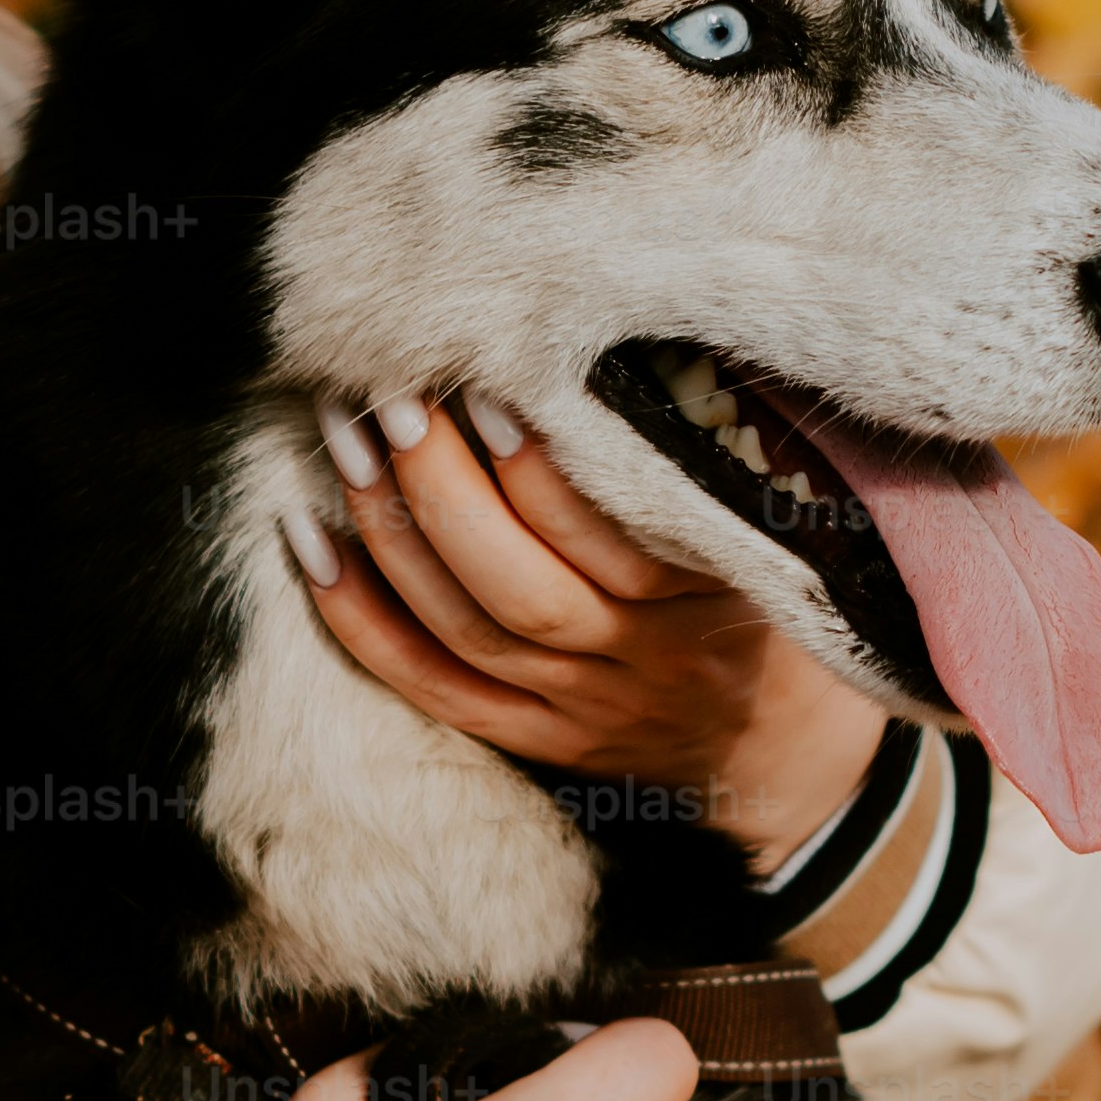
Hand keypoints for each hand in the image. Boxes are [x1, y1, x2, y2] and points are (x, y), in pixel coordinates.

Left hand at [293, 391, 892, 873]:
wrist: (790, 760)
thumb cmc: (773, 606)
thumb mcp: (778, 530)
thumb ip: (708, 456)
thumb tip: (623, 341)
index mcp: (708, 599)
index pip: (611, 533)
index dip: (540, 465)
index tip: (490, 382)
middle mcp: (638, 662)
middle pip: (520, 589)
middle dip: (442, 491)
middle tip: (390, 399)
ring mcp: (580, 709)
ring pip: (468, 631)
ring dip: (390, 535)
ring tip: (343, 439)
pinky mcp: (537, 740)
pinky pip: (435, 688)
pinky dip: (363, 624)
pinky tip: (311, 548)